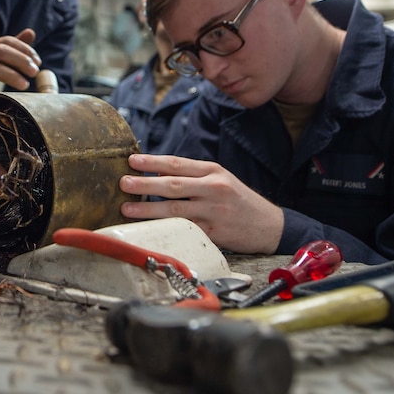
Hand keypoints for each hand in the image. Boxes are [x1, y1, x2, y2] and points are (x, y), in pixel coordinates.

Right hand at [0, 28, 39, 108]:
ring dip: (10, 74)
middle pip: (0, 51)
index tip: (37, 61)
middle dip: (20, 60)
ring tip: (24, 84)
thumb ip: (11, 47)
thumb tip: (31, 33)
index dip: (24, 49)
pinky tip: (6, 98)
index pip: (6, 41)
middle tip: (34, 72)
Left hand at [119, 154, 283, 253]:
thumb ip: (193, 176)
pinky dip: (165, 228)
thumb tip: (156, 172)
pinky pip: (184, 229)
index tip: (132, 161)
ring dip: (148, 209)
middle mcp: (213, 189)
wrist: (271, 225)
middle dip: (145, 184)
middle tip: (123, 182)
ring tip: (126, 208)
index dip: (153, 162)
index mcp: (213, 171)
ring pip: (175, 210)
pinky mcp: (214, 233)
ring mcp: (213, 212)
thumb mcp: (221, 179)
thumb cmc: (239, 200)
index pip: (177, 164)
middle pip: (173, 185)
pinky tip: (148, 229)